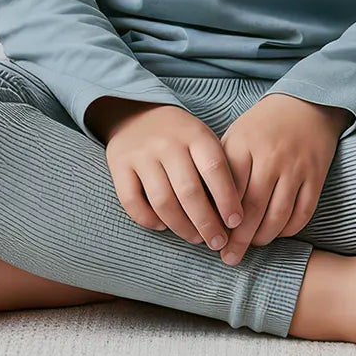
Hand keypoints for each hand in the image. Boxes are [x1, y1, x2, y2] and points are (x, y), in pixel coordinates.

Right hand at [99, 103, 244, 251]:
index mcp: (194, 134)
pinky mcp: (119, 165)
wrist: (134, 114)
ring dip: (182, 227)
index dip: (227, 199)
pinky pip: (132, 202)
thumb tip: (233, 214)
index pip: (215, 169)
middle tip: (217, 242)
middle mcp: (167, 143)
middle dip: (207, 223)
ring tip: (195, 237)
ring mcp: (141, 154)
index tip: (235, 223)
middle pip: (189, 191)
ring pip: (162, 201)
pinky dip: (148, 220)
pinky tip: (162, 226)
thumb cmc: (179, 136)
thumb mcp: (201, 138)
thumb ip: (216, 168)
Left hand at [216, 94, 347, 265]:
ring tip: (251, 247)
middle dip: (238, 240)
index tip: (212, 236)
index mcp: (243, 144)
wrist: (306, 104)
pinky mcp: (316, 176)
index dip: (219, 219)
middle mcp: (270, 156)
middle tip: (229, 258)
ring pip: (277, 216)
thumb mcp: (236, 136)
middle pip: (251, 209)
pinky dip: (288, 230)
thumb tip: (206, 208)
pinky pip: (302, 214)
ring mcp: (296, 167)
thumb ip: (222, 168)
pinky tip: (276, 233)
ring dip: (262, 238)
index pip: (227, 190)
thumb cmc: (262, 126)